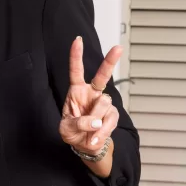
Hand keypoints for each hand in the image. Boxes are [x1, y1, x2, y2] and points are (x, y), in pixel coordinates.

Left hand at [59, 36, 121, 154]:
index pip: (76, 71)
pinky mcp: (113, 115)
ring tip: (88, 134)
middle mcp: (92, 94)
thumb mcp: (67, 129)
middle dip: (110, 61)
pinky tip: (94, 139)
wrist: (85, 146)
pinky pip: (109, 121)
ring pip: (104, 104)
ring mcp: (104, 104)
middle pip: (102, 76)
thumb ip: (78, 124)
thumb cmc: (73, 133)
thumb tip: (96, 121)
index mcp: (77, 91)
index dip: (76, 56)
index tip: (78, 40)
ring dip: (96, 122)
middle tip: (118, 47)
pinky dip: (101, 132)